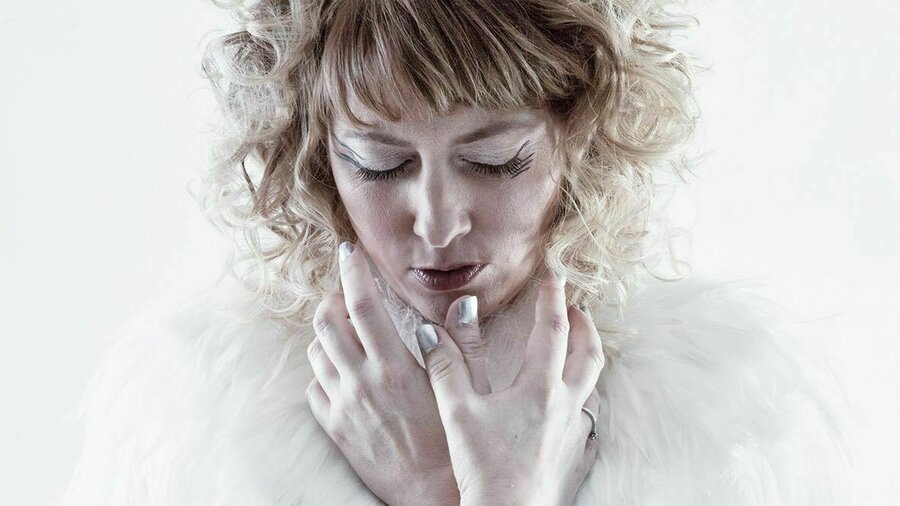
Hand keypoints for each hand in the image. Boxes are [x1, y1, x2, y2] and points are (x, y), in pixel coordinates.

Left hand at [305, 241, 457, 504]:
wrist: (432, 496)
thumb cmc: (455, 442)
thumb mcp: (467, 389)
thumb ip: (463, 343)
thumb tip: (463, 302)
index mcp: (395, 366)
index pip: (362, 303)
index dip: (352, 271)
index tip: (350, 252)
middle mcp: (361, 382)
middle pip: (327, 321)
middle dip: (334, 297)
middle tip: (350, 291)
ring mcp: (343, 405)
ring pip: (317, 352)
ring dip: (329, 333)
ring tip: (349, 330)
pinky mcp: (334, 428)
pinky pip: (315, 387)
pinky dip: (324, 371)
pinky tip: (345, 371)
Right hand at [415, 267, 603, 505]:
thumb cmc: (484, 466)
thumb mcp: (457, 411)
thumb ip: (445, 365)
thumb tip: (429, 329)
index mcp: (539, 386)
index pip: (552, 328)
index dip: (552, 296)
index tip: (553, 273)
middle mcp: (564, 403)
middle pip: (586, 351)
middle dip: (582, 323)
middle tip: (574, 306)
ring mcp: (573, 429)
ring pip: (593, 381)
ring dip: (588, 354)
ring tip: (578, 345)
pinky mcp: (573, 451)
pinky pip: (588, 413)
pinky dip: (584, 394)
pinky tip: (572, 401)